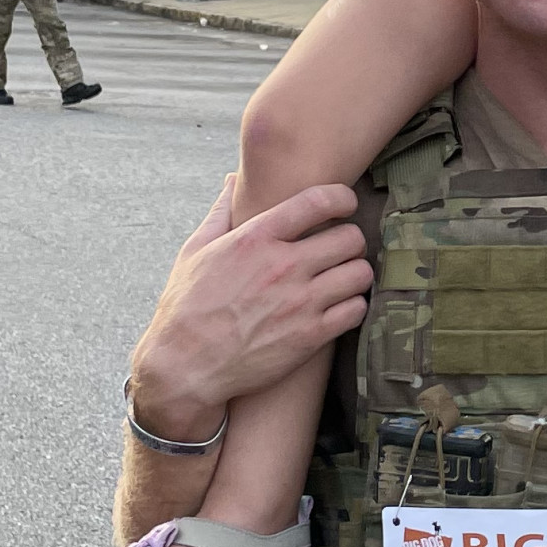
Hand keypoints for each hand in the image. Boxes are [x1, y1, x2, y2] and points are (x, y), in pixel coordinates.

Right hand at [128, 178, 373, 430]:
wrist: (185, 366)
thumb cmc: (187, 306)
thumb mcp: (195, 251)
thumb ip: (221, 212)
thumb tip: (232, 180)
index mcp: (256, 238)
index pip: (319, 201)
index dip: (342, 198)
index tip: (344, 205)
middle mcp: (283, 266)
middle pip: (350, 238)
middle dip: (350, 241)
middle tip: (342, 250)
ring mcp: (300, 302)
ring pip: (360, 274)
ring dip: (356, 274)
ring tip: (343, 279)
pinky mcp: (310, 336)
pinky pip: (356, 310)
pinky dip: (353, 307)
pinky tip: (340, 307)